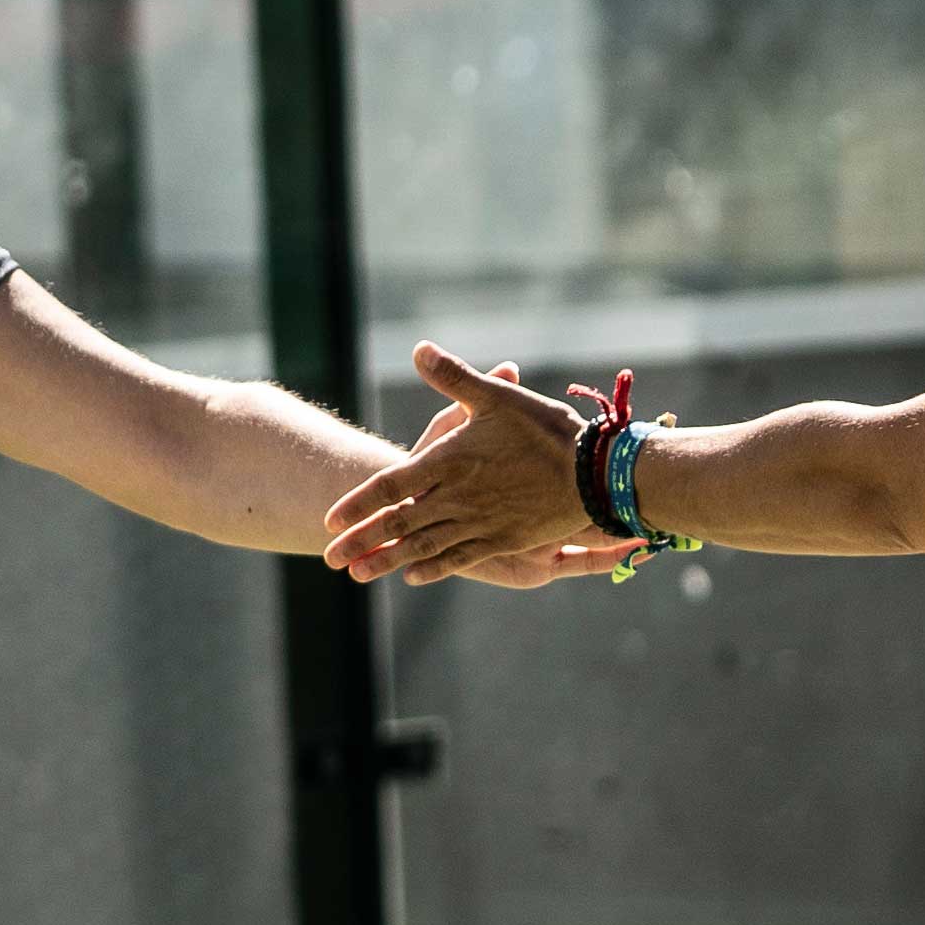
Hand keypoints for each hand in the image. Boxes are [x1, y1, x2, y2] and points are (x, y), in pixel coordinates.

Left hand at [328, 350, 623, 588]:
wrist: (595, 475)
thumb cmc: (547, 432)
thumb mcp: (499, 398)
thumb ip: (454, 377)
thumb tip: (418, 348)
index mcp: (450, 463)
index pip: (391, 487)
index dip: (359, 505)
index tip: (331, 520)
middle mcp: (457, 499)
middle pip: (398, 524)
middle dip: (361, 542)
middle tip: (329, 558)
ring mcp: (479, 523)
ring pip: (422, 547)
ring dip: (387, 561)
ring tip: (358, 574)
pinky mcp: (502, 540)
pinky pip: (459, 558)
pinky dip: (433, 568)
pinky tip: (413, 576)